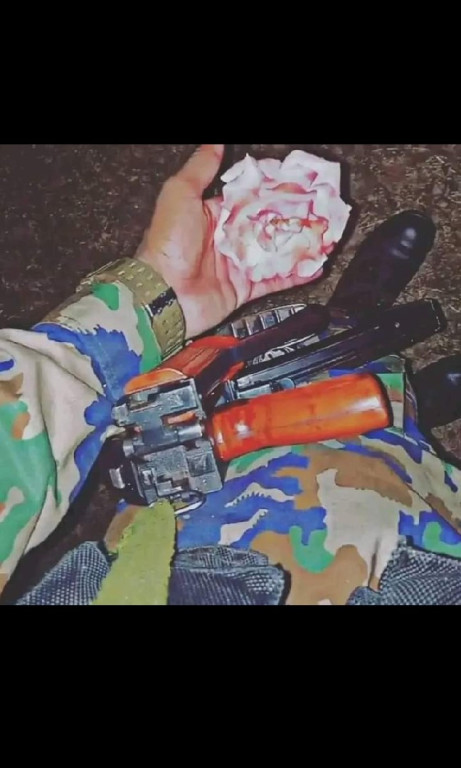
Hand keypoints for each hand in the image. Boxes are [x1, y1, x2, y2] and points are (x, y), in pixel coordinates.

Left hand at [136, 144, 320, 337]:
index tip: (298, 182)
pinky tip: (314, 267)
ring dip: (299, 244)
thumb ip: (201, 168)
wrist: (162, 294)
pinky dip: (295, 275)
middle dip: (294, 217)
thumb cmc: (167, 243)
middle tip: (320, 208)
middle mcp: (227, 238)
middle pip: (268, 224)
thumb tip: (215, 142)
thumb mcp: (180, 194)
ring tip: (325, 235)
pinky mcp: (244, 289)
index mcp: (214, 214)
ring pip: (276, 252)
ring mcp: (238, 265)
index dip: (274, 190)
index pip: (251, 198)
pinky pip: (275, 281)